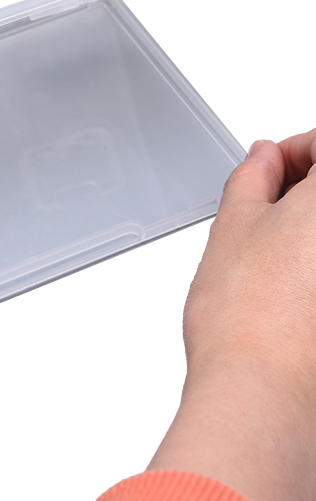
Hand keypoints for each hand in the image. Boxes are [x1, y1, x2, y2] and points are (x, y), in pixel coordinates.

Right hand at [148, 130, 315, 500]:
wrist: (262, 390)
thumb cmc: (247, 317)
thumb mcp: (232, 226)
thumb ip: (252, 179)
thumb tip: (264, 159)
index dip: (298, 149)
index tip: (272, 166)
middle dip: (305, 185)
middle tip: (269, 202)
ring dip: (309, 227)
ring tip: (273, 247)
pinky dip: (313, 261)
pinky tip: (291, 279)